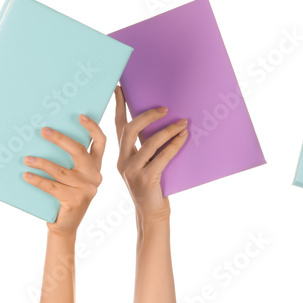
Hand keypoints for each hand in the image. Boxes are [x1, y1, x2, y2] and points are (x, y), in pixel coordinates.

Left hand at [23, 114, 105, 236]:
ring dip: (41, 162)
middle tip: (43, 131)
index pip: (100, 142)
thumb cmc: (63, 195)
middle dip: (59, 139)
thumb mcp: (69, 176)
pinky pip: (52, 187)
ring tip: (26, 158)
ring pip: (61, 170)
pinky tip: (27, 175)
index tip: (80, 116)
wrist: (64, 225)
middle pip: (78, 151)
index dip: (92, 128)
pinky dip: (37, 180)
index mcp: (95, 166)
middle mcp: (94, 176)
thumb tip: (46, 136)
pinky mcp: (76, 200)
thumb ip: (67, 160)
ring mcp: (86, 189)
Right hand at [113, 86, 187, 225]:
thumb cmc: (153, 187)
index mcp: (121, 156)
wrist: (152, 214)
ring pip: (149, 143)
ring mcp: (133, 171)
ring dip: (168, 130)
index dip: (119, 107)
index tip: (120, 88)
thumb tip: (166, 124)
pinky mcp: (146, 179)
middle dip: (147, 116)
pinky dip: (174, 145)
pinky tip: (183, 137)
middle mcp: (123, 162)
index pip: (118, 126)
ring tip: (182, 123)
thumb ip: (149, 149)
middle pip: (130, 130)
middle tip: (164, 108)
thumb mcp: (146, 165)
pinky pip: (162, 156)